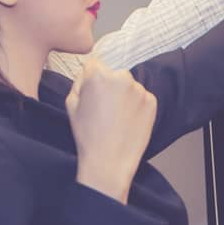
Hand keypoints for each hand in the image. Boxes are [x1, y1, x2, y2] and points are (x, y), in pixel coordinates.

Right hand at [66, 56, 156, 202]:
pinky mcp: (152, 101)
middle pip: (114, 73)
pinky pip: (142, 97)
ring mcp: (139, 89)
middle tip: (105, 109)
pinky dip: (136, 106)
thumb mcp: (71, 103)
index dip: (92, 79)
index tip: (93, 93)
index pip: (94, 64)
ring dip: (124, 95)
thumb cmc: (88, 135)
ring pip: (129, 86)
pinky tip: (128, 121)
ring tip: (116, 118)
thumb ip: (79, 81)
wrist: (109, 161)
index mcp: (98, 75)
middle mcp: (121, 77)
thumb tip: (88, 72)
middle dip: (110, 86)